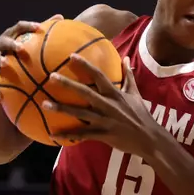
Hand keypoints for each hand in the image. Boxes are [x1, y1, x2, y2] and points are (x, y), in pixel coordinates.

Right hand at [0, 17, 56, 101]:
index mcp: (10, 36)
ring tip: (5, 64)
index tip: (38, 27)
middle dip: (12, 44)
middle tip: (21, 48)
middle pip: (4, 41)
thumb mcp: (25, 42)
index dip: (27, 26)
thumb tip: (61, 17)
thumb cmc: (13, 54)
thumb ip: (40, 32)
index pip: (18, 27)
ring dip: (0, 61)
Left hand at [44, 58, 160, 155]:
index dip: (85, 65)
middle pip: (85, 93)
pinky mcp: (103, 135)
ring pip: (79, 114)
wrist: (148, 138)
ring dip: (61, 109)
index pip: (98, 76)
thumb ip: (128, 76)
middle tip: (51, 77)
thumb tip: (126, 58)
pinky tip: (52, 134)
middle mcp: (108, 105)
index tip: (71, 56)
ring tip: (44, 104)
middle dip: (68, 84)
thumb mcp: (135, 93)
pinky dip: (67, 135)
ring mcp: (104, 121)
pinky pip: (82, 135)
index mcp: (114, 94)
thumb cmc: (140, 115)